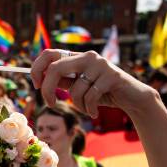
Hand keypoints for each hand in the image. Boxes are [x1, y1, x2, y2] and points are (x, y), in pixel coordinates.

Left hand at [31, 49, 157, 117]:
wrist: (131, 98)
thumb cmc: (101, 93)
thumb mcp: (78, 86)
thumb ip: (62, 81)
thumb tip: (39, 79)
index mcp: (77, 56)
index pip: (49, 53)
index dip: (37, 69)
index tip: (35, 85)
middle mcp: (87, 56)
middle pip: (55, 69)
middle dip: (47, 90)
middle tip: (50, 104)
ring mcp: (100, 65)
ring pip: (74, 89)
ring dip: (77, 105)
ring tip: (86, 109)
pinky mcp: (111, 76)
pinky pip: (89, 97)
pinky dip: (88, 109)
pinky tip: (94, 112)